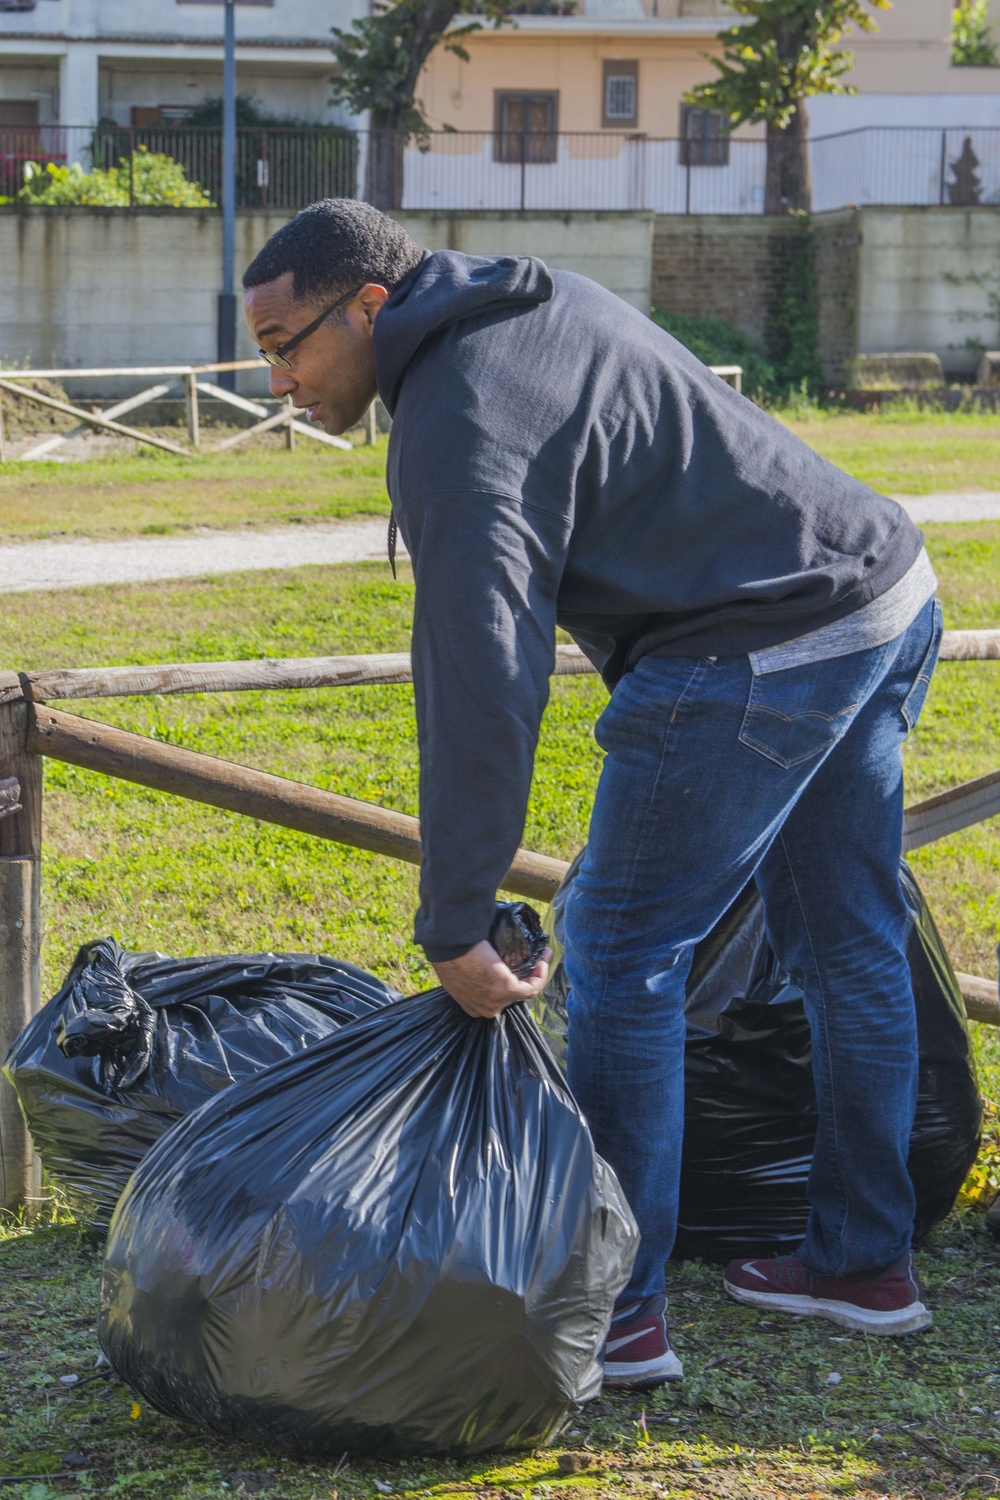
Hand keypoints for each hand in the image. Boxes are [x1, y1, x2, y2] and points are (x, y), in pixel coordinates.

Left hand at [432, 939, 550, 1018]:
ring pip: (524, 991)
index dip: (508, 981)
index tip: (514, 965)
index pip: (495, 998)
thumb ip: (469, 970)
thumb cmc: (451, 949)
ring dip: (536, 973)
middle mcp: (483, 1009)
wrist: (450, 945)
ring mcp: (496, 1002)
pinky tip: (543, 958)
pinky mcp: (507, 990)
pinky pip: (532, 987)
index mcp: (469, 1005)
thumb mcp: (459, 966)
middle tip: (532, 960)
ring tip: (542, 956)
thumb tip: (481, 958)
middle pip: (511, 996)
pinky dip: (541, 973)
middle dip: (525, 978)